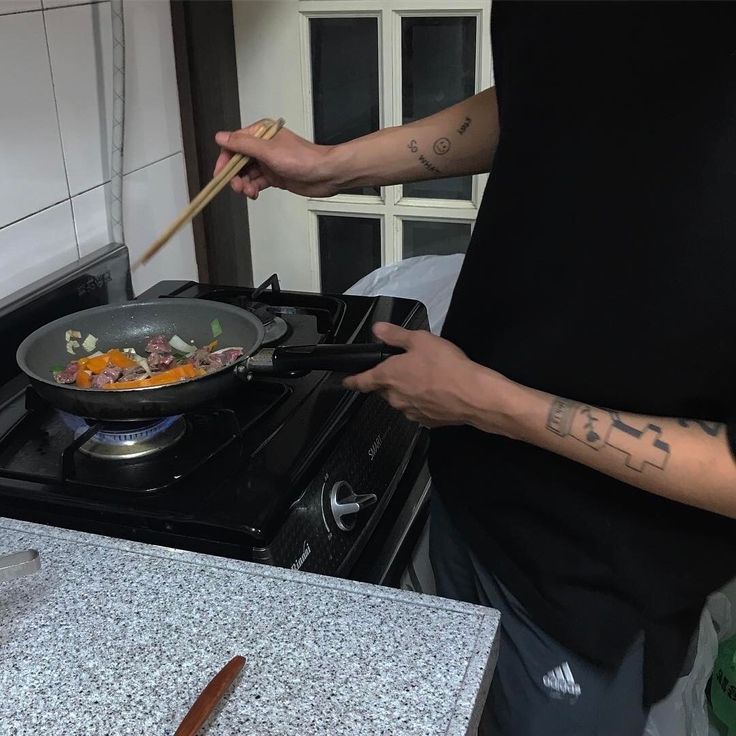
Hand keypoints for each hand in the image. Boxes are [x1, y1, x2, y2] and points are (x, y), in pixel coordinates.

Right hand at [214, 122, 338, 198]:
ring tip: (248, 192)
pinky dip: (253, 188)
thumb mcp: (268, 151)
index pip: (234, 144)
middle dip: (234, 174)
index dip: (225, 159)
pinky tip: (253, 194)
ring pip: (247, 173)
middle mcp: (263, 146)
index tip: (220, 173)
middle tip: (236, 186)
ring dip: (244, 184)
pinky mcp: (275, 175)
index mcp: (261, 133)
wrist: (324, 174)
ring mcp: (269, 162)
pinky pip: (257, 182)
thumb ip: (243, 144)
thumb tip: (221, 137)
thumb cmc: (303, 159)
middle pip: (238, 160)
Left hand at [343, 323, 512, 431]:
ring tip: (424, 379)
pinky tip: (436, 393)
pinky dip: (422, 401)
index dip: (351, 381)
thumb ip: (396, 335)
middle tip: (403, 368)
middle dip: (387, 380)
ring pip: (400, 400)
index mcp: (388, 377)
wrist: (473, 395)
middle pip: (382, 390)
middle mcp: (394, 397)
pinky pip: (417, 409)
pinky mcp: (426, 421)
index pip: (361, 381)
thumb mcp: (420, 340)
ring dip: (406, 391)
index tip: (346, 381)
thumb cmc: (445, 366)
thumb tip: (377, 330)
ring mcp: (410, 411)